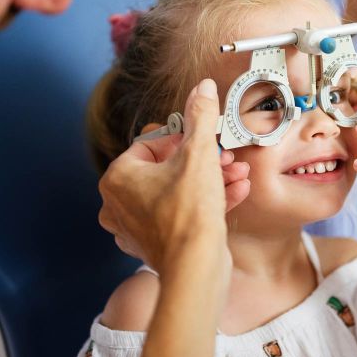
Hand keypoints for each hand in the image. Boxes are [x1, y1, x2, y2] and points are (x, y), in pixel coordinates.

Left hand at [98, 79, 247, 281]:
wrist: (196, 268)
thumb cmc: (189, 214)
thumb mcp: (199, 154)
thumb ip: (200, 117)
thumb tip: (200, 88)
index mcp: (118, 177)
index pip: (152, 143)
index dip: (184, 139)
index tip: (205, 140)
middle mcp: (119, 202)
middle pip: (168, 168)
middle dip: (204, 161)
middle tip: (226, 157)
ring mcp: (136, 226)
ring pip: (178, 191)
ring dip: (211, 180)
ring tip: (237, 174)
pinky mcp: (156, 244)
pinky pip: (181, 213)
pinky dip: (207, 202)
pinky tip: (236, 192)